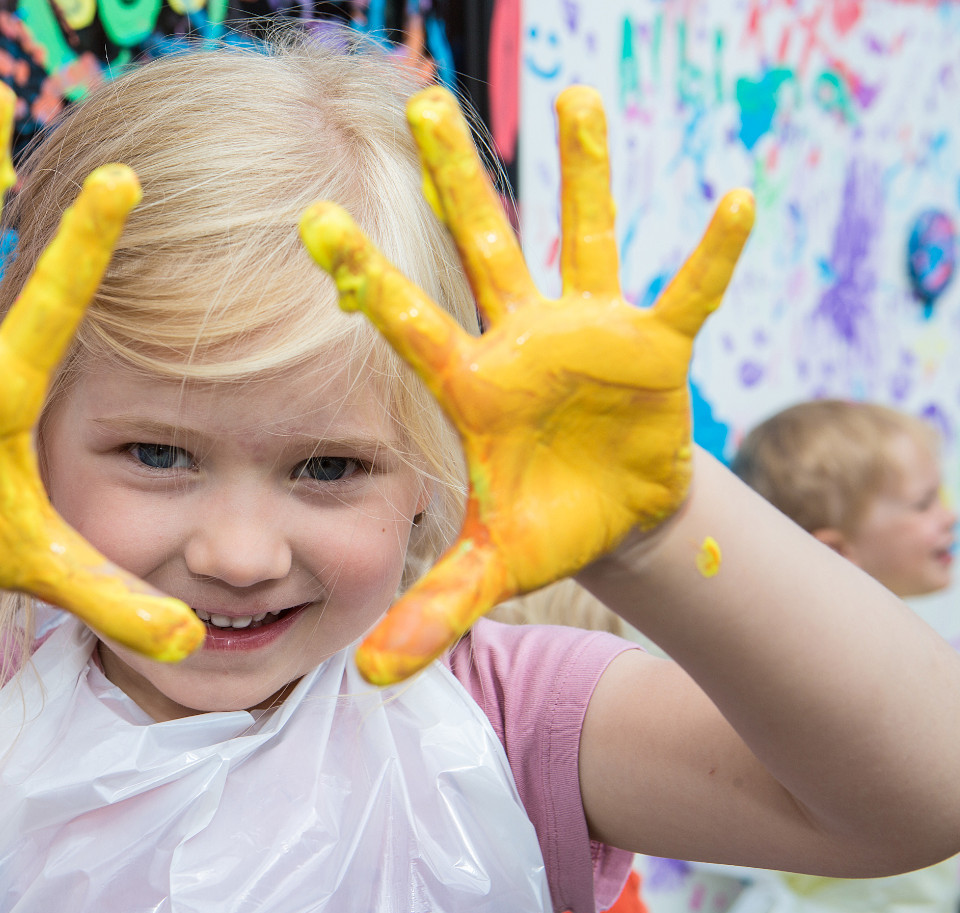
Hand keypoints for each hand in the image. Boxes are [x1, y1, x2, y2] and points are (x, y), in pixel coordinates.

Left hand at [301, 85, 753, 684]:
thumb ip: (437, 611)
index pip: (409, 324)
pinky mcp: (654, 345)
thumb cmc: (543, 526)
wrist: (614, 515)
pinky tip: (737, 203)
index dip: (367, 277)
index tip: (313, 222)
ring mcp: (588, 333)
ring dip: (581, 173)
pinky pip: (685, 292)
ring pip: (580, 238)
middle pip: (481, 247)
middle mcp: (521, 342)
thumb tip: (374, 678)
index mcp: (471, 387)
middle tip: (421, 100)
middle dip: (455, 180)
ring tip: (579, 97)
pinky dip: (710, 257)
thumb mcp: (493, 568)